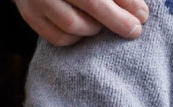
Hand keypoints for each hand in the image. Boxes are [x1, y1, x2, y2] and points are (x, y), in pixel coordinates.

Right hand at [13, 0, 148, 45]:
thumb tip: (139, 12)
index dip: (126, 2)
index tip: (142, 15)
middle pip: (91, 3)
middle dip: (117, 20)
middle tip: (134, 30)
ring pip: (73, 25)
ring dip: (95, 28)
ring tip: (101, 23)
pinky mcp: (30, 15)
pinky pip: (59, 38)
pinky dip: (77, 38)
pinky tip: (84, 28)